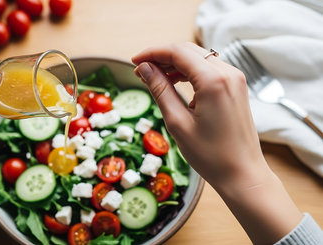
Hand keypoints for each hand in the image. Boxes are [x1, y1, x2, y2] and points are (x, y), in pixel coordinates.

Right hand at [132, 42, 300, 243]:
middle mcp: (228, 73)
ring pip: (198, 58)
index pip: (177, 52)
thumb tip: (145, 69)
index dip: (152, 53)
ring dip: (174, 64)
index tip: (134, 61)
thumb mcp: (177, 122)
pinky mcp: (236, 87)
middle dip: (162, 57)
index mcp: (214, 80)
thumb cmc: (211, 155)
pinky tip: (174, 82)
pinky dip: (189, 72)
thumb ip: (160, 90)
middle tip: (141, 72)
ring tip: (154, 78)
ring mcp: (235, 79)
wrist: (242, 174)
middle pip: (188, 51)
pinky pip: (208, 70)